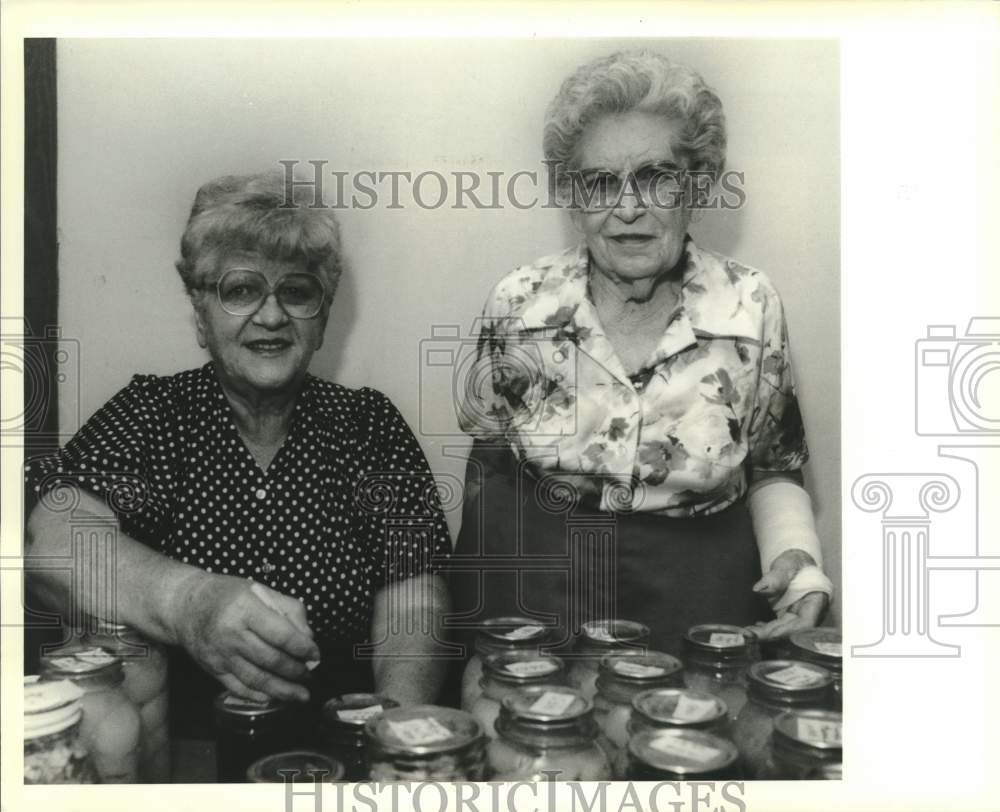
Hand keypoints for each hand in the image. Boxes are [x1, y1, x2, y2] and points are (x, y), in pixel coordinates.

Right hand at [171, 573, 319, 702]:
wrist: (184, 607)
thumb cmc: (227, 595)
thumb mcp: (260, 590)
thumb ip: (289, 609)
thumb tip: (307, 637)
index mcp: (246, 610)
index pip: (281, 634)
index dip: (303, 647)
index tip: (315, 654)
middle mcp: (232, 634)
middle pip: (271, 659)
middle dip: (296, 671)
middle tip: (310, 674)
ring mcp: (221, 655)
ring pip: (257, 679)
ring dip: (282, 690)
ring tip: (301, 695)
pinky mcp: (213, 669)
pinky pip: (239, 688)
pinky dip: (259, 696)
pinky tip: (274, 698)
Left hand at [745, 549, 828, 639]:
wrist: (795, 563)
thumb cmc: (795, 562)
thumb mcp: (787, 564)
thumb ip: (776, 576)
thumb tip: (759, 589)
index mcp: (816, 600)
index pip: (807, 622)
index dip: (790, 630)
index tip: (771, 633)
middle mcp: (810, 612)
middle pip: (793, 630)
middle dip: (772, 634)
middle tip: (751, 635)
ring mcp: (800, 616)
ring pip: (784, 630)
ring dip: (767, 634)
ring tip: (748, 633)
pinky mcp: (790, 617)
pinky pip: (779, 627)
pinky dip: (766, 629)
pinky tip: (754, 629)